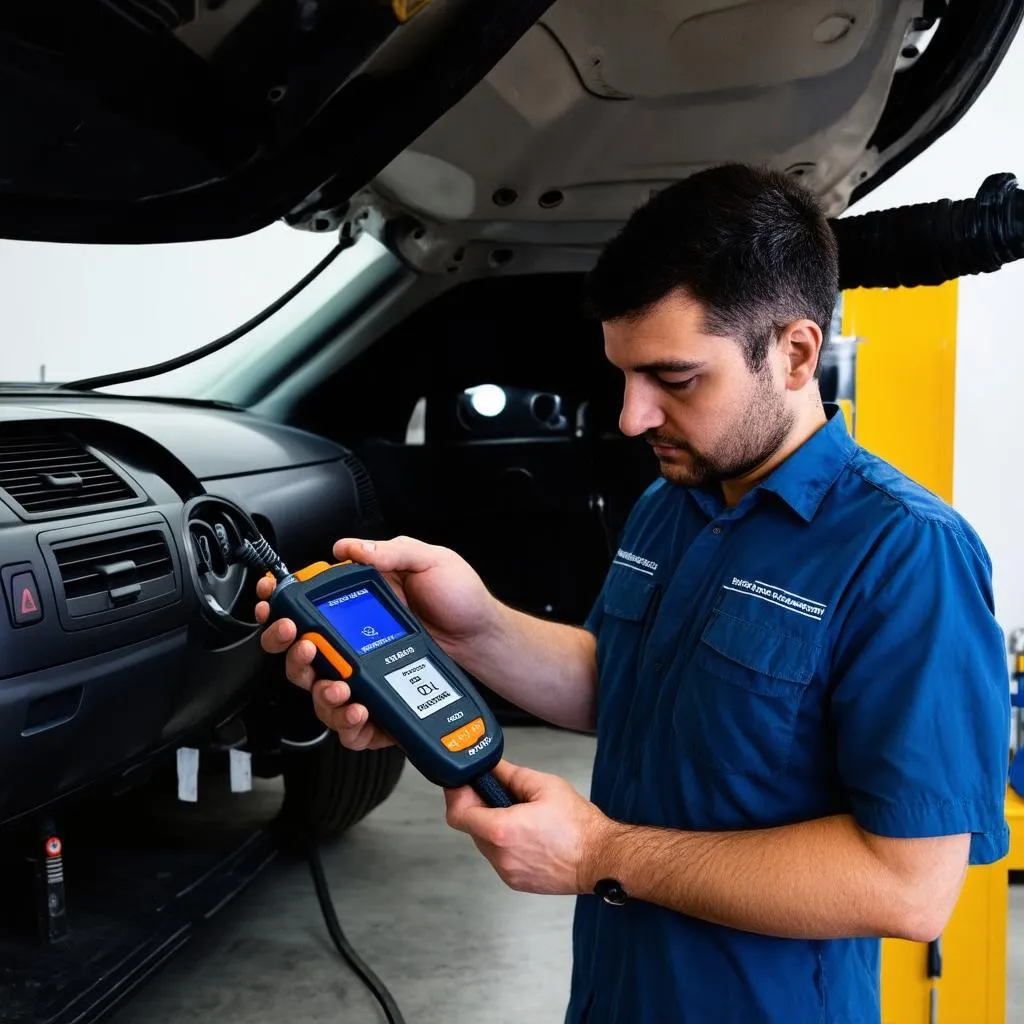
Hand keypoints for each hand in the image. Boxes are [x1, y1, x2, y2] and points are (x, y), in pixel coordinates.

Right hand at [256, 536, 496, 751]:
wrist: (486, 639)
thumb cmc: (462, 599)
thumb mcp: (429, 561)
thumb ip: (389, 553)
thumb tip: (347, 548)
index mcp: (359, 602)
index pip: (306, 605)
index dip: (281, 605)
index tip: (272, 603)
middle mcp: (355, 640)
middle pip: (300, 654)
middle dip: (290, 652)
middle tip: (305, 645)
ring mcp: (365, 673)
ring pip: (318, 692)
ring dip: (319, 690)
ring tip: (339, 684)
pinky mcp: (380, 702)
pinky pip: (351, 723)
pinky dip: (347, 722)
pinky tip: (359, 709)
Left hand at [443, 760, 613, 894]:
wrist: (601, 859)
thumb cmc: (579, 827)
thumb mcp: (544, 785)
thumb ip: (510, 774)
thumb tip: (491, 767)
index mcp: (502, 830)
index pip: (458, 814)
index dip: (456, 795)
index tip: (460, 783)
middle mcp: (500, 856)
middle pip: (471, 827)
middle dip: (479, 807)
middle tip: (496, 791)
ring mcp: (507, 872)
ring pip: (484, 843)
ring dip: (492, 825)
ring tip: (519, 813)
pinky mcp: (516, 881)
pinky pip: (499, 857)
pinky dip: (505, 842)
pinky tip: (526, 832)